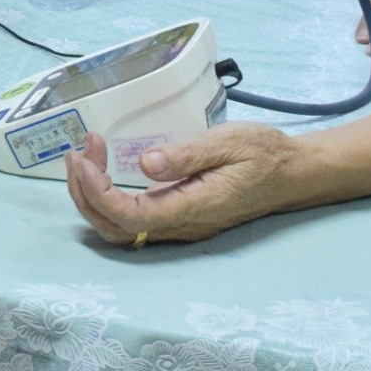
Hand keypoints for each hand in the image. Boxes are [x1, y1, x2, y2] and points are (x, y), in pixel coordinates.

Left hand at [64, 128, 299, 244]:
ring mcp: (180, 225)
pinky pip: (133, 219)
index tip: (84, 160)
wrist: (293, 174)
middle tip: (77, 153)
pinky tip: (105, 170)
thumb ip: (187, 155)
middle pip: (116, 228)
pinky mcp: (179, 217)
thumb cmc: (264, 153)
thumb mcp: (228, 142)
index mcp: (193, 208)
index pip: (131, 216)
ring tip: (84, 158)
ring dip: (93, 197)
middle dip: (86, 194)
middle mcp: (182, 226)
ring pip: (121, 228)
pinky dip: (109, 197)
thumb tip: (145, 164)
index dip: (98, 193)